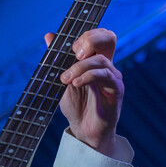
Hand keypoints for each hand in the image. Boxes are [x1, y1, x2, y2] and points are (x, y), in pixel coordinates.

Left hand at [44, 27, 122, 155]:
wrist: (83, 130)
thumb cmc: (76, 105)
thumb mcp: (62, 80)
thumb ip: (58, 59)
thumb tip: (49, 35)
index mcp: (96, 60)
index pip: (99, 35)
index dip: (86, 35)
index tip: (69, 47)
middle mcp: (107, 65)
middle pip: (109, 38)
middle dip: (90, 40)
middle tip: (73, 54)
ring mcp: (113, 77)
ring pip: (101, 60)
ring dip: (79, 67)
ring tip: (66, 79)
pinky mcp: (116, 90)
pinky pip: (105, 76)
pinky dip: (87, 76)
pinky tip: (75, 83)